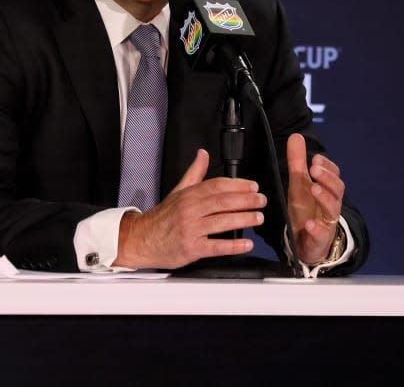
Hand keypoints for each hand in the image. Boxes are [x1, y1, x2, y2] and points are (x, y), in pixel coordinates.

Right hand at [113, 149, 266, 269]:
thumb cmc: (163, 217)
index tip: (253, 186)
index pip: (216, 186)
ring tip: (258, 218)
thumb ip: (194, 173)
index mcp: (189, 195)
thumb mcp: (178, 191)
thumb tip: (203, 154)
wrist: (142, 239)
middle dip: (245, 200)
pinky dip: (233, 246)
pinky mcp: (191, 249)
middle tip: (261, 201)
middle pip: (222, 202)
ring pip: (221, 222)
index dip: (237, 185)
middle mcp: (190, 210)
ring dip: (243, 219)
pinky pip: (215, 247)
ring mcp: (191, 230)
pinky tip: (246, 244)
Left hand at [286, 132, 344, 264]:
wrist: (307, 243)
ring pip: (332, 210)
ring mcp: (326, 222)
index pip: (335, 176)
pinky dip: (316, 228)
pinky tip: (308, 223)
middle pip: (337, 190)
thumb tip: (296, 136)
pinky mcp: (319, 239)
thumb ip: (298, 162)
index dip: (328, 167)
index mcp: (326, 191)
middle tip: (314, 169)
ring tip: (314, 189)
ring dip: (324, 198)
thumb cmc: (306, 210)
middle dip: (327, 179)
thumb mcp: (299, 185)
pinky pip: (321, 234)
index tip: (316, 160)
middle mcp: (330, 205)